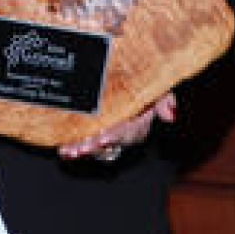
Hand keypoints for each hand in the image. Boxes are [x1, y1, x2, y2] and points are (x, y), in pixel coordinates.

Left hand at [59, 91, 176, 163]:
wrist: (129, 80)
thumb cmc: (145, 87)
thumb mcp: (158, 89)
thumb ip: (165, 99)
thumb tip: (170, 115)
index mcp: (139, 122)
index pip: (129, 132)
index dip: (116, 136)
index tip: (103, 138)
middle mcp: (124, 132)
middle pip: (109, 143)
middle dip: (95, 148)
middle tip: (81, 150)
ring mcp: (110, 134)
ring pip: (97, 147)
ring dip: (83, 150)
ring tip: (70, 152)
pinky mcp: (96, 134)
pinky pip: (87, 144)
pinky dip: (74, 148)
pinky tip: (64, 151)